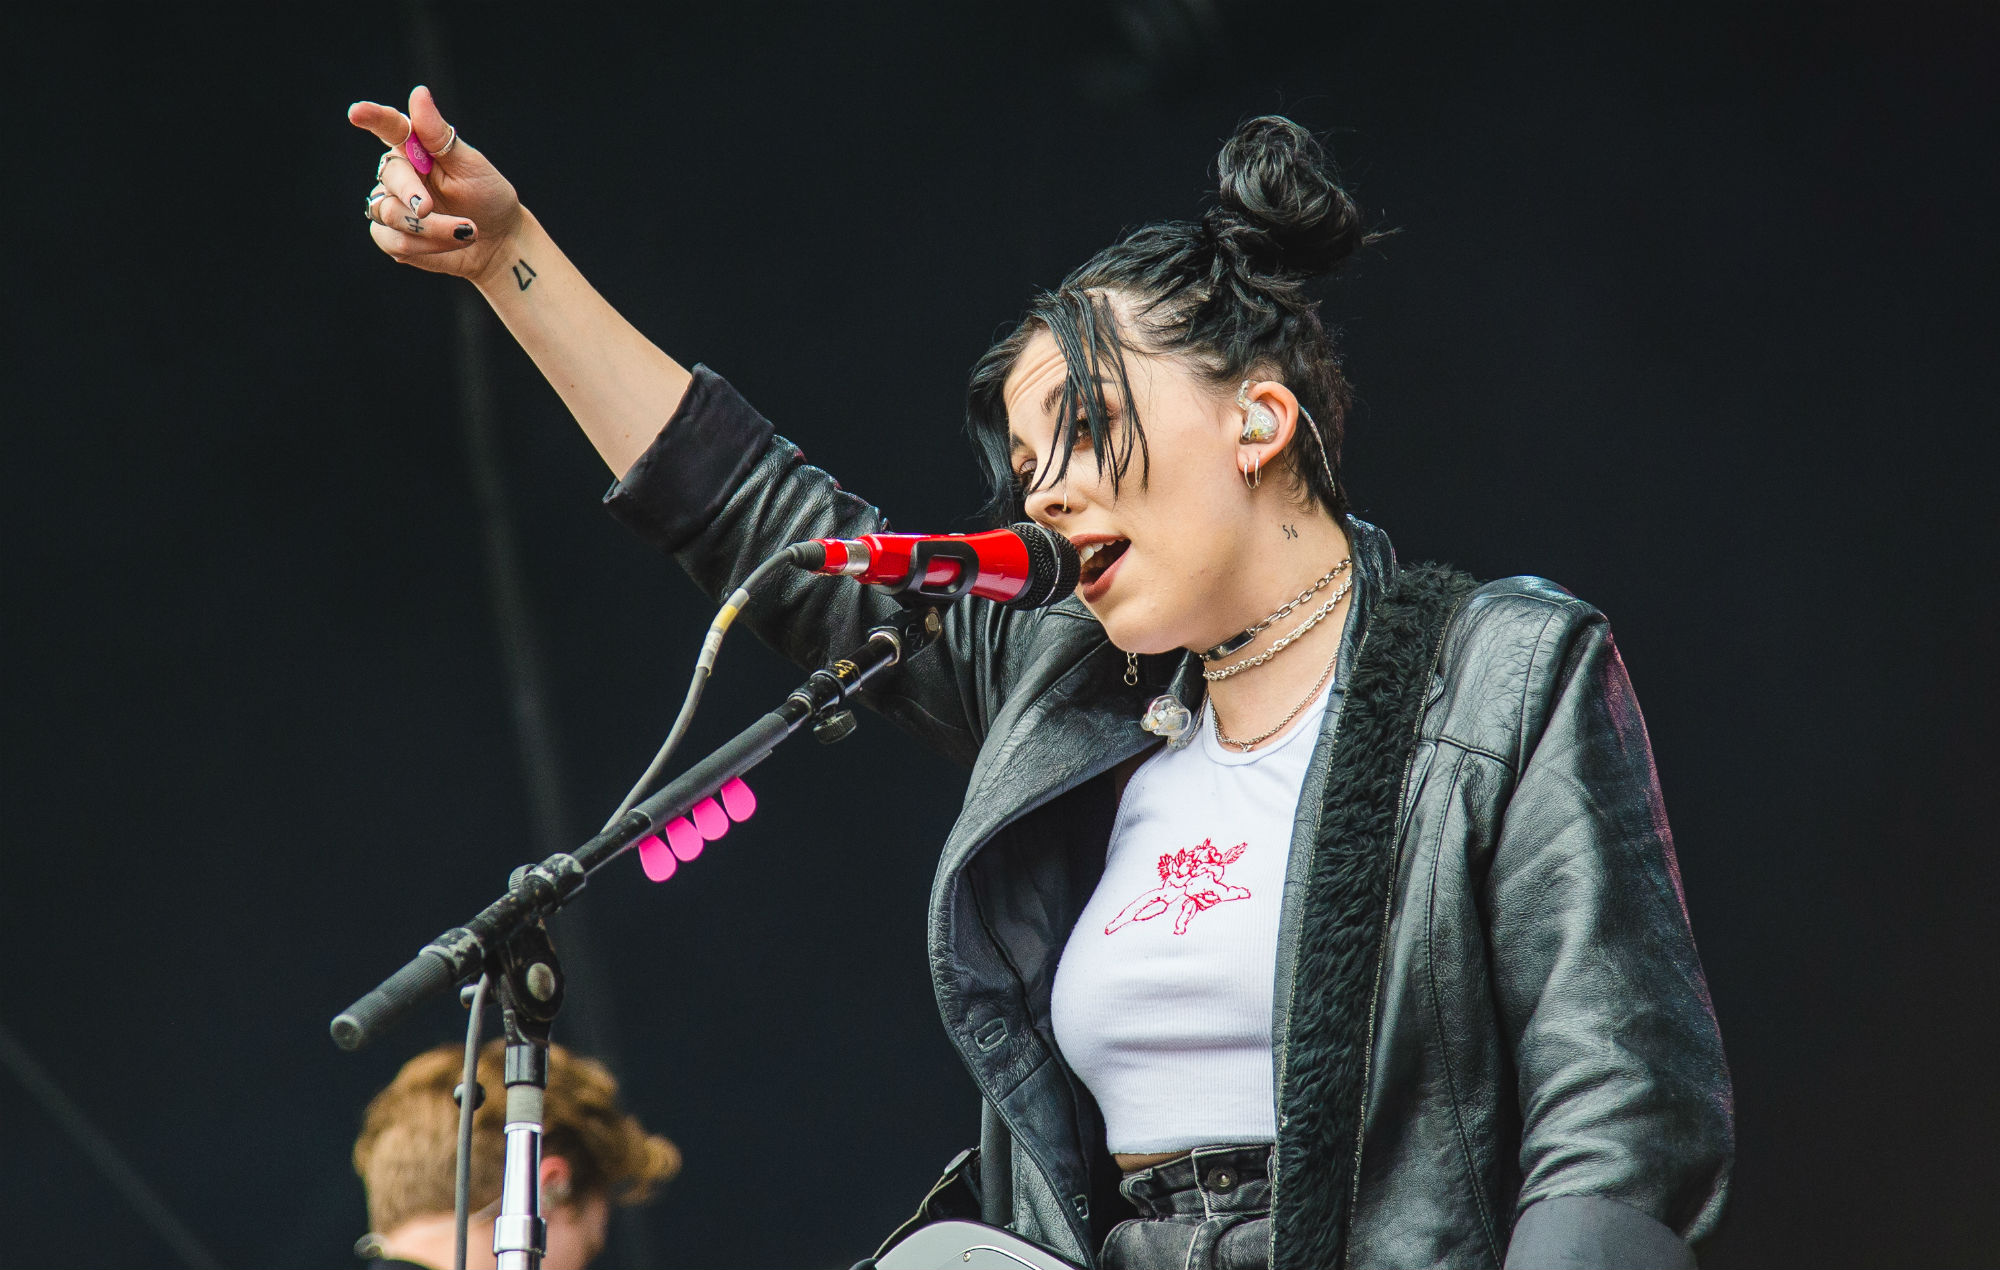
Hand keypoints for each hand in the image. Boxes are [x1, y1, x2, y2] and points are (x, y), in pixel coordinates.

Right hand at [348, 86, 523, 282]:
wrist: (498, 243)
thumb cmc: (487, 197)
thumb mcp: (470, 164)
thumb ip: (439, 135)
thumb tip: (418, 92)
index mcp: (414, 147)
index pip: (390, 127)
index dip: (373, 118)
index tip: (357, 112)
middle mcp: (398, 173)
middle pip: (390, 175)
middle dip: (412, 193)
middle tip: (431, 207)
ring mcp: (391, 205)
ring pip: (389, 213)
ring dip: (431, 227)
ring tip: (467, 231)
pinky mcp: (392, 237)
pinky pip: (393, 241)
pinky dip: (425, 247)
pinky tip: (452, 243)